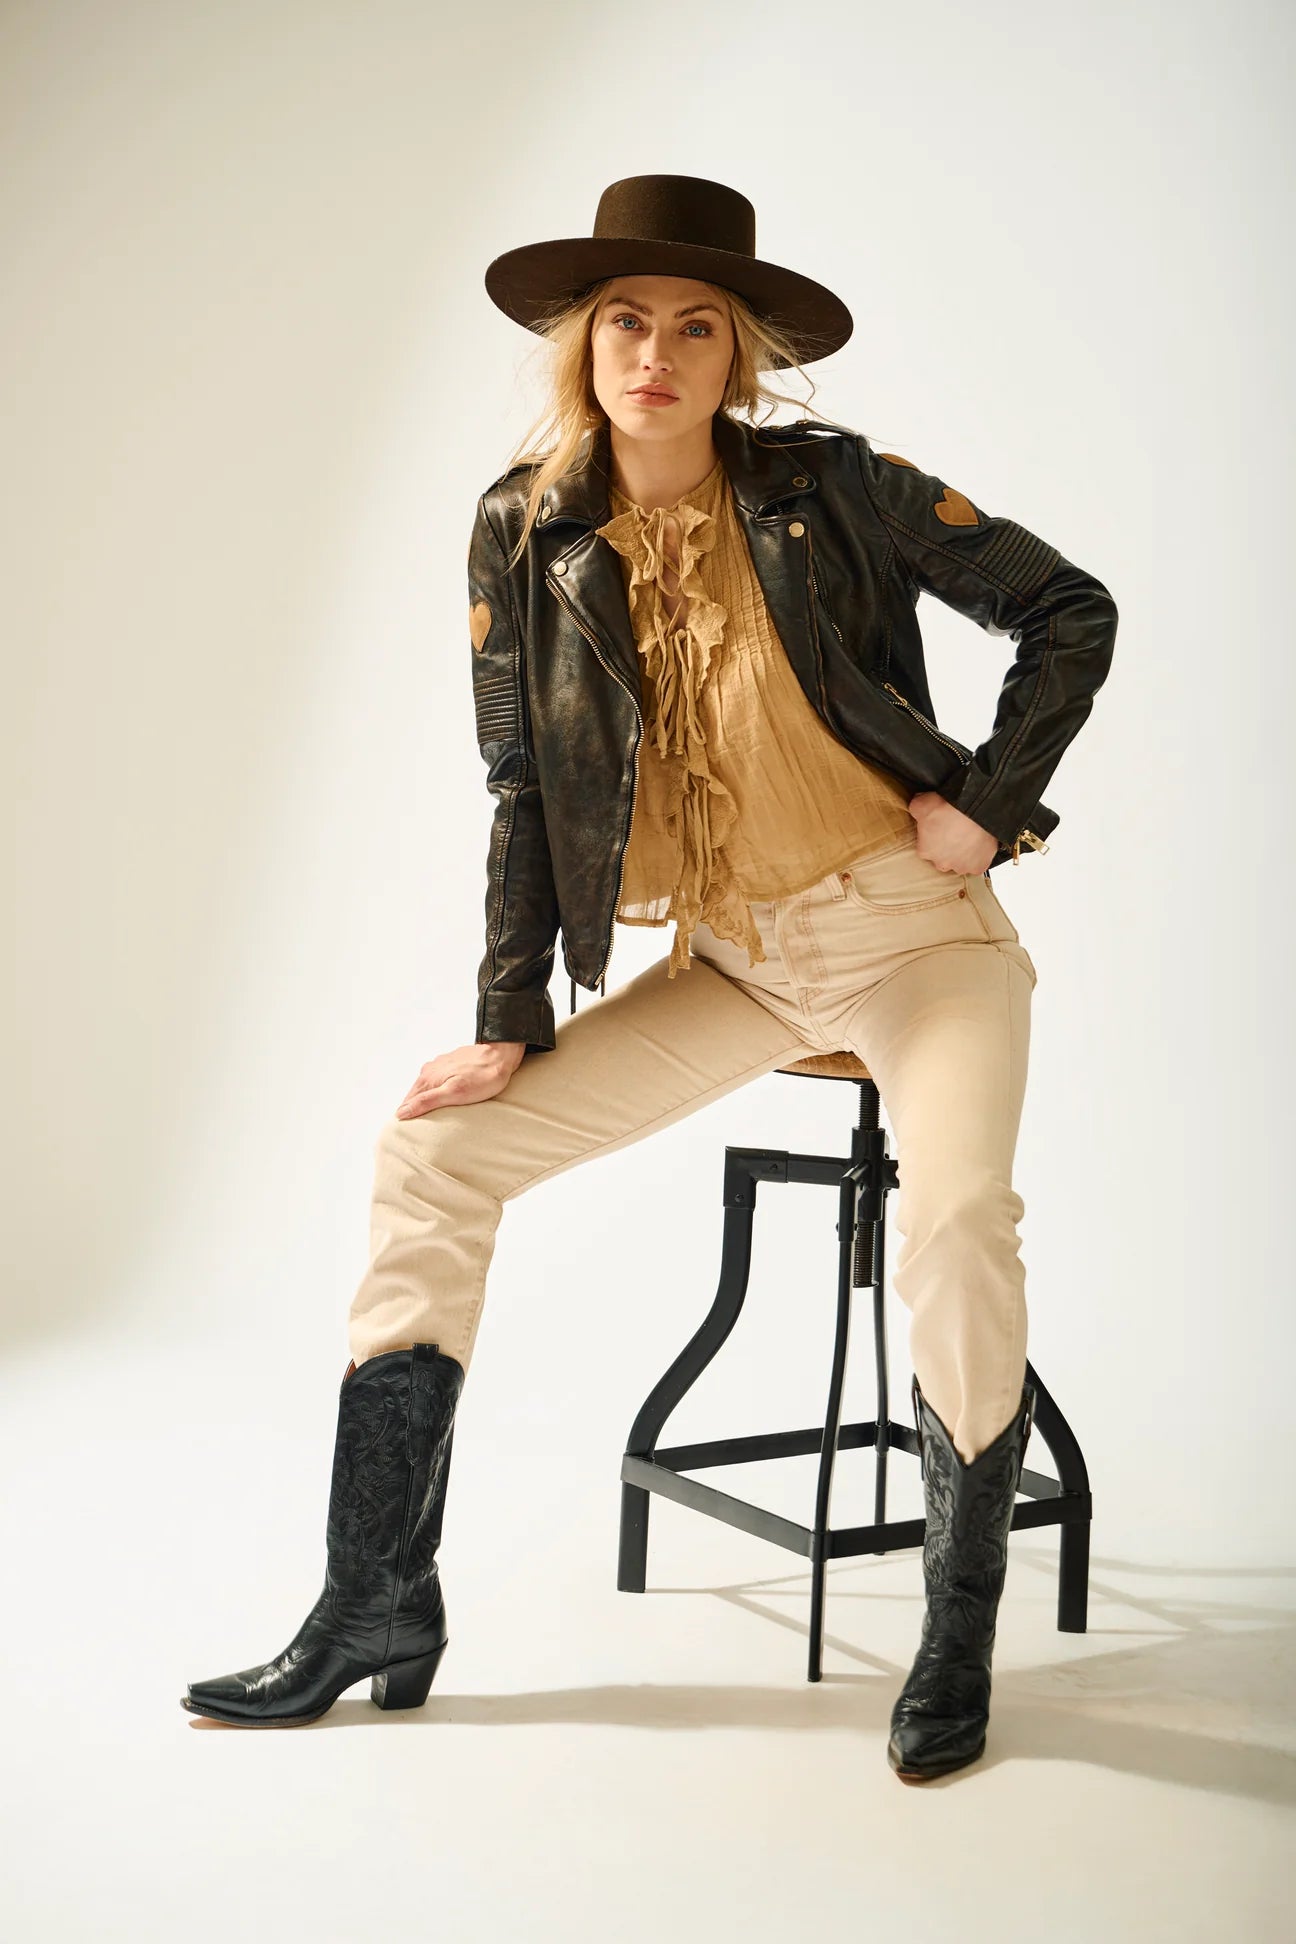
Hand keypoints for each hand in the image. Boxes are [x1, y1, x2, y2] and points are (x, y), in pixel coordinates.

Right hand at [395, 1041, 526, 1117]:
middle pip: (416, 1095)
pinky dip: (439, 1091)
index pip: (407, 1103)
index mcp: (427, 1078)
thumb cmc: (482, 1077)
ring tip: (432, 1116)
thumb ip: (426, 1102)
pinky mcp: (451, 1064)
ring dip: (427, 1101)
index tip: (409, 1131)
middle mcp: (430, 1070)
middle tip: (420, 1128)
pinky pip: (439, 1081)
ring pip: (428, 1088)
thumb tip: (402, 1113)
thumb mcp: (454, 1093)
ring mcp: (440, 1066)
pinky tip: (446, 1098)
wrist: (501, 1056)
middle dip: (416, 1110)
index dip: (407, 1117)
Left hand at [907, 792, 998, 874]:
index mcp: (925, 851)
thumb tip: (917, 810)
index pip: (925, 848)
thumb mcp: (921, 804)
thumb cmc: (948, 808)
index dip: (932, 837)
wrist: (975, 810)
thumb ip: (915, 810)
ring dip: (963, 853)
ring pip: (960, 863)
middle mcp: (942, 863)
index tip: (939, 828)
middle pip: (942, 859)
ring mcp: (961, 866)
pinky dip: (979, 857)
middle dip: (947, 848)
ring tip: (968, 838)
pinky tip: (979, 846)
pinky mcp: (979, 866)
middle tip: (954, 832)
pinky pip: (978, 865)